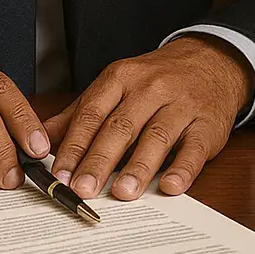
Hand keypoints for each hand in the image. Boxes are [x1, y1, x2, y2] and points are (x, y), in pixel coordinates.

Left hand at [43, 34, 253, 201]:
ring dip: (138, 167)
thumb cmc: (157, 79)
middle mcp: (151, 88)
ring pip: (156, 137)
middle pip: (121, 127)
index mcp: (122, 78)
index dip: (75, 145)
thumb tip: (43, 137)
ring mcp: (182, 105)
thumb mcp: (117, 84)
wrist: (211, 61)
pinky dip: (182, 168)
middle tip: (83, 189)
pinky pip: (195, 148)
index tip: (60, 173)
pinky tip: (169, 186)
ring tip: (121, 193)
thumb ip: (81, 111)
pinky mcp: (207, 124)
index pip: (93, 113)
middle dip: (99, 160)